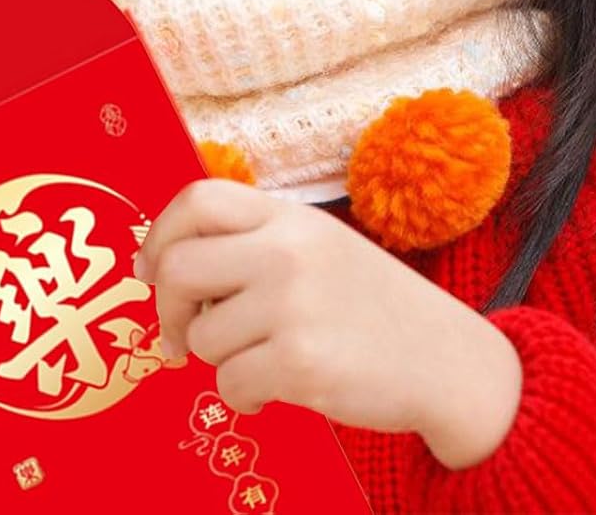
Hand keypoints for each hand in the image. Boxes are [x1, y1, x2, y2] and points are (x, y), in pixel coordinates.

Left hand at [135, 181, 522, 469]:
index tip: (151, 270)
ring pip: (200, 337)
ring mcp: (293, 305)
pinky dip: (244, 396)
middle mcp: (288, 251)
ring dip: (219, 359)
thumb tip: (166, 262)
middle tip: (179, 335)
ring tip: (264, 358)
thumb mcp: (320, 247)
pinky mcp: (299, 362)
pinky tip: (279, 387)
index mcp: (291, 218)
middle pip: (177, 267)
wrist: (444, 358)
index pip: (197, 200)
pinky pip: (228, 384)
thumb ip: (257, 242)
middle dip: (165, 310)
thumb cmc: (371, 307)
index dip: (159, 236)